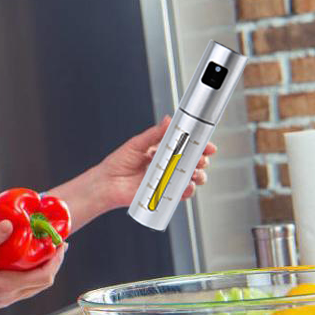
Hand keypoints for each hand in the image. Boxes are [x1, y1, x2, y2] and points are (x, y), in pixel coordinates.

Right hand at [0, 220, 66, 307]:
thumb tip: (10, 223)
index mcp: (5, 285)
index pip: (43, 276)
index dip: (56, 260)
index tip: (61, 244)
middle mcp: (8, 296)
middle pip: (43, 283)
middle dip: (54, 264)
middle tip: (58, 246)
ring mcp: (3, 299)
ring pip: (34, 288)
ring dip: (43, 270)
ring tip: (45, 252)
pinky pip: (23, 289)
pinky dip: (31, 276)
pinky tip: (25, 262)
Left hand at [96, 116, 215, 208]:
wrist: (106, 183)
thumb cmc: (118, 163)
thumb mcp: (137, 144)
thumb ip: (154, 134)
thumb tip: (168, 120)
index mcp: (162, 152)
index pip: (186, 147)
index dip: (200, 147)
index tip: (209, 146)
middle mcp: (167, 166)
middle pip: (193, 163)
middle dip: (202, 161)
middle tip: (201, 159)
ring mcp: (166, 180)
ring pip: (191, 178)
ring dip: (198, 175)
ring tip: (194, 172)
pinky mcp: (163, 194)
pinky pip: (180, 194)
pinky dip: (187, 190)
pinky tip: (186, 185)